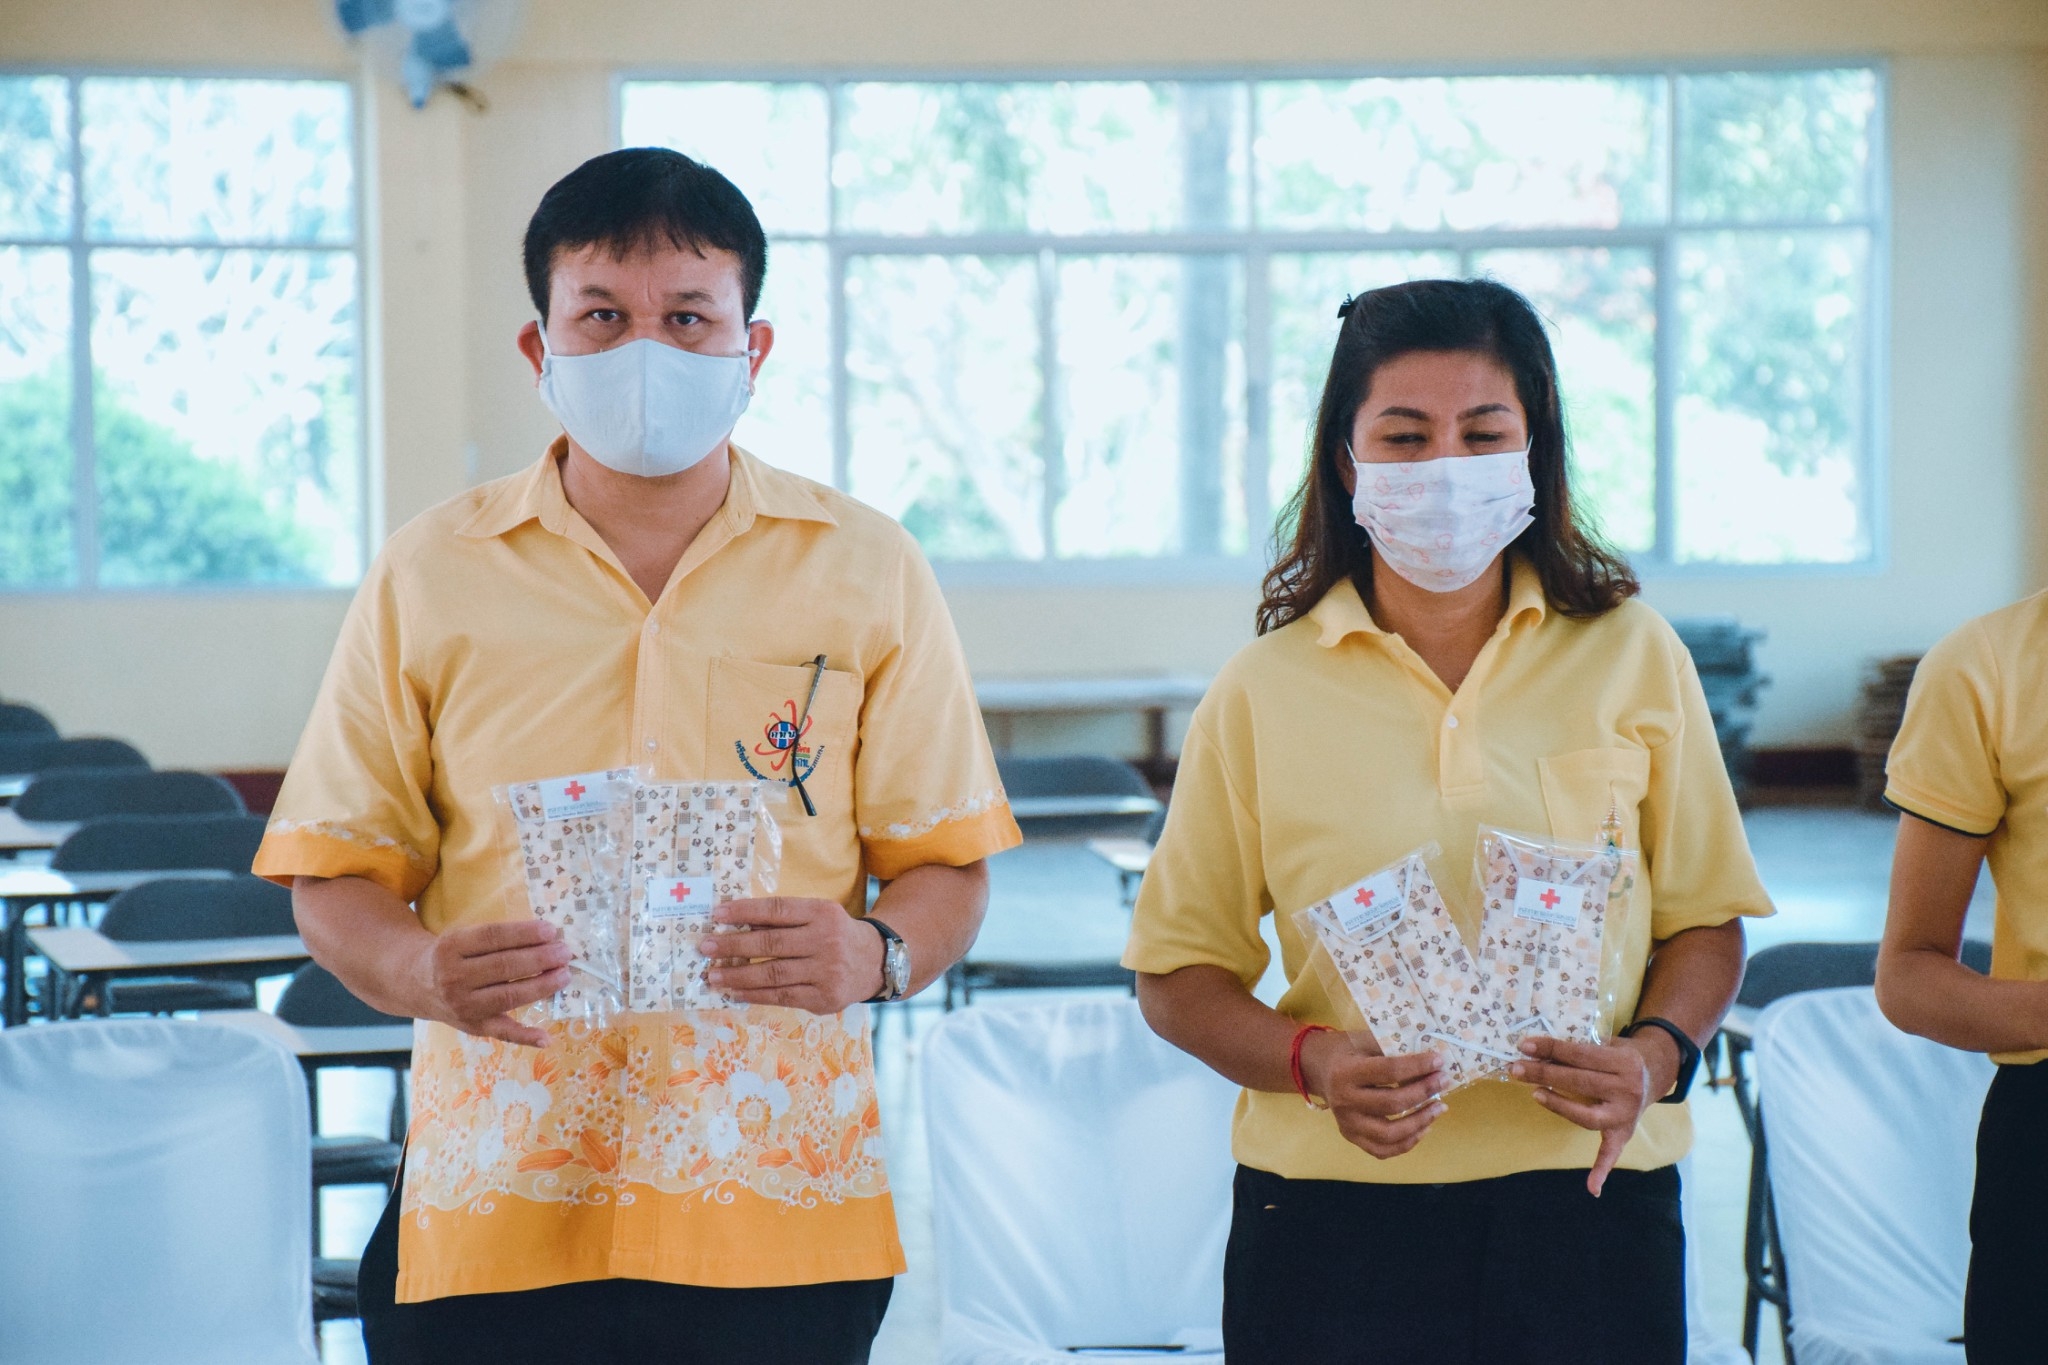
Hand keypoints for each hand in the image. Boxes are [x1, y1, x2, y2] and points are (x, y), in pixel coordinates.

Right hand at [408, 918, 572, 1048]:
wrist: (413, 982)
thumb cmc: (450, 954)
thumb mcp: (462, 936)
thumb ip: (496, 937)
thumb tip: (547, 936)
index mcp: (451, 947)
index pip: (493, 937)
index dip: (524, 933)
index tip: (551, 930)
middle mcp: (453, 977)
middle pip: (504, 966)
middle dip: (540, 958)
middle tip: (566, 952)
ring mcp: (462, 1005)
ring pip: (508, 996)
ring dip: (541, 986)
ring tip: (564, 975)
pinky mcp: (471, 1026)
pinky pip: (501, 1032)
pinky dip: (525, 1037)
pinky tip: (546, 1037)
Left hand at [704, 896, 883, 1013]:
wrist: (876, 962)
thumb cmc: (835, 934)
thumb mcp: (817, 916)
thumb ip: (784, 920)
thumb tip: (737, 923)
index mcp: (822, 913)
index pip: (778, 910)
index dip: (745, 911)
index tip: (717, 914)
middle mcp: (826, 941)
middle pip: (772, 943)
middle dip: (734, 945)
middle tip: (705, 946)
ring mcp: (826, 972)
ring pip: (774, 974)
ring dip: (738, 975)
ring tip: (713, 975)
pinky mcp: (824, 998)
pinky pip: (782, 997)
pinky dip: (755, 995)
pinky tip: (735, 992)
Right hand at [1298, 1030, 1449, 1159]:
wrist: (1318, 1069)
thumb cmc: (1346, 1050)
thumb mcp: (1364, 1040)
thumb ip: (1392, 1049)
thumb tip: (1430, 1060)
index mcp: (1346, 1073)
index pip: (1389, 1071)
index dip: (1417, 1067)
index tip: (1438, 1060)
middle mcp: (1344, 1101)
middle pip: (1392, 1104)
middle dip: (1424, 1093)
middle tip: (1443, 1082)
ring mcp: (1347, 1123)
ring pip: (1390, 1134)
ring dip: (1421, 1122)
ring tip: (1439, 1108)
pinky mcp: (1351, 1137)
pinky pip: (1383, 1150)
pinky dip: (1407, 1143)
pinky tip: (1423, 1128)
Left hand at [1511, 1032, 1678, 1195]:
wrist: (1655, 1074)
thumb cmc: (1620, 1056)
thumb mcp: (1607, 1045)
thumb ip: (1580, 1049)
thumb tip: (1538, 1052)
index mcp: (1624, 1062)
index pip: (1580, 1055)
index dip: (1551, 1049)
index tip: (1525, 1045)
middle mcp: (1628, 1090)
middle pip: (1579, 1082)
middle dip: (1544, 1073)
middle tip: (1517, 1068)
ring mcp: (1626, 1115)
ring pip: (1586, 1114)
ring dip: (1558, 1105)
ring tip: (1534, 1093)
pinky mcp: (1623, 1133)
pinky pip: (1611, 1153)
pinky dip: (1601, 1170)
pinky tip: (1592, 1188)